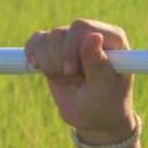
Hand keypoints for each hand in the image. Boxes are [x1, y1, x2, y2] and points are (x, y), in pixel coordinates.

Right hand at [24, 19, 134, 138]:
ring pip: (47, 38)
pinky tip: (45, 71)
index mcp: (113, 39)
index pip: (83, 28)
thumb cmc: (106, 105)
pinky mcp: (55, 46)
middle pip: (61, 33)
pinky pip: (36, 41)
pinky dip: (34, 57)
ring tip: (66, 80)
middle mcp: (93, 34)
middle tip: (71, 80)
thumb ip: (98, 64)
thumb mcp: (103, 89)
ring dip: (49, 64)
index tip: (71, 72)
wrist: (95, 119)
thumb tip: (94, 36)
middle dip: (59, 60)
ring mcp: (73, 39)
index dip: (70, 49)